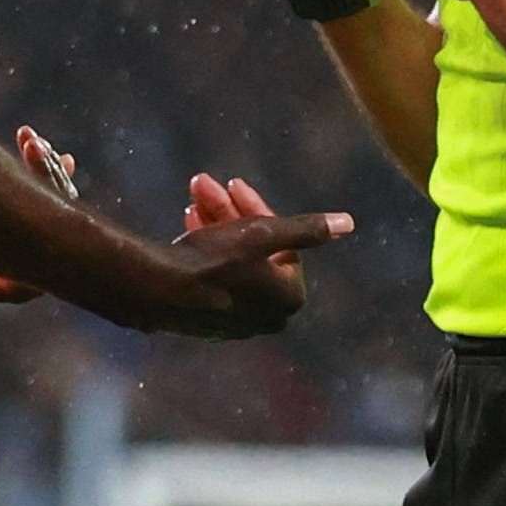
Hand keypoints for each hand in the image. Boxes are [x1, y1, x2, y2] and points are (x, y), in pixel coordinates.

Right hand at [153, 176, 353, 338]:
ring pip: (231, 260)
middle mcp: (266, 316)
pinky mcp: (206, 321)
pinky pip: (213, 277)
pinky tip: (187, 222)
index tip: (234, 184)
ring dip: (215, 223)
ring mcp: (234, 321)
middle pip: (256, 252)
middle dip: (232, 213)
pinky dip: (205, 248)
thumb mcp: (261, 235)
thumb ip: (307, 229)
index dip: (259, 209)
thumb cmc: (215, 260)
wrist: (157, 290)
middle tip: (206, 184)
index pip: (283, 244)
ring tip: (193, 196)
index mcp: (288, 298)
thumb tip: (348, 223)